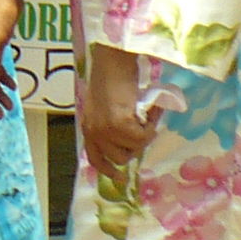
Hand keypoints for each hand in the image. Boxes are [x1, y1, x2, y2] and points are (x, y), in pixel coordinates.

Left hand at [80, 44, 159, 171]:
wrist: (114, 60)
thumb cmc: (113, 76)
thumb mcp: (106, 105)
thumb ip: (110, 123)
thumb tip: (130, 140)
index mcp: (89, 127)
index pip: (95, 159)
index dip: (108, 171)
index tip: (121, 179)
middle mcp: (94, 132)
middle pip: (120, 158)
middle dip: (135, 145)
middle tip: (143, 125)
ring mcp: (106, 130)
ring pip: (134, 148)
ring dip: (144, 134)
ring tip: (145, 114)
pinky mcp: (119, 125)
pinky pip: (144, 137)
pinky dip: (151, 125)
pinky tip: (149, 109)